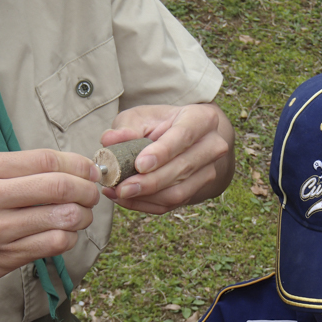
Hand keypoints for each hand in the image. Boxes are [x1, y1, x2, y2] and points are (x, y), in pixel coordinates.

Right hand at [0, 149, 101, 288]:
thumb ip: (15, 167)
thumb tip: (69, 167)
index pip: (46, 160)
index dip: (78, 164)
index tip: (91, 170)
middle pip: (58, 186)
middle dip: (87, 189)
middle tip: (93, 193)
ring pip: (61, 218)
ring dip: (82, 216)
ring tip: (81, 215)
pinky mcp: (3, 257)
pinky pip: (52, 244)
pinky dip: (69, 237)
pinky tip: (65, 233)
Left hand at [99, 102, 233, 213]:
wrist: (182, 138)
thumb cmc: (158, 124)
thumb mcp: (140, 118)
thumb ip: (125, 128)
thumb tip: (109, 140)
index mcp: (201, 119)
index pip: (184, 136)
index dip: (163, 152)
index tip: (140, 164)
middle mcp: (211, 146)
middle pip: (182, 168)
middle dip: (149, 182)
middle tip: (122, 187)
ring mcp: (207, 171)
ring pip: (178, 192)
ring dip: (145, 197)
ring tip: (117, 192)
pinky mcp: (196, 191)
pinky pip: (170, 204)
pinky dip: (144, 204)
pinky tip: (124, 198)